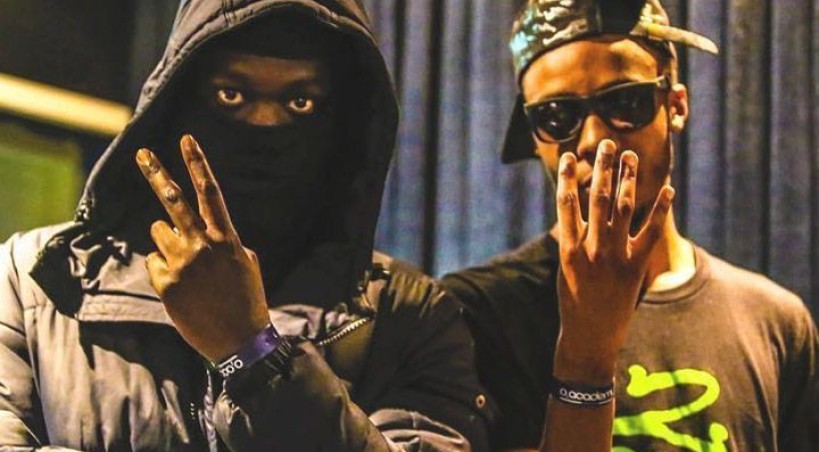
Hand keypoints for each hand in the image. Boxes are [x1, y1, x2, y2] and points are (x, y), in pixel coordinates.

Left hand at [136, 135, 269, 361]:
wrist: (239, 340)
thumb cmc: (247, 300)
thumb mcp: (246, 263)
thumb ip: (225, 241)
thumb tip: (205, 230)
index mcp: (226, 238)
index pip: (210, 192)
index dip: (197, 163)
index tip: (186, 140)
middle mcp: (202, 245)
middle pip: (173, 200)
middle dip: (156, 173)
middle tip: (142, 153)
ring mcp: (181, 264)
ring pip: (159, 233)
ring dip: (167, 242)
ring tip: (188, 266)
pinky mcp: (166, 284)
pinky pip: (154, 262)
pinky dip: (164, 270)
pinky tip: (182, 288)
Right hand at [553, 139, 673, 383]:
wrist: (590, 336)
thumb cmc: (573, 302)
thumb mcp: (565, 269)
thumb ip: (573, 240)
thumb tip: (579, 211)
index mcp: (568, 248)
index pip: (567, 203)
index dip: (569, 177)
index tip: (570, 156)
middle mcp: (591, 248)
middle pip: (597, 198)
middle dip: (603, 168)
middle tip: (607, 144)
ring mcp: (614, 257)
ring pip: (622, 209)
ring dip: (628, 180)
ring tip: (631, 157)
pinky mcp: (635, 267)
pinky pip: (650, 232)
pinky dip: (661, 209)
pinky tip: (668, 189)